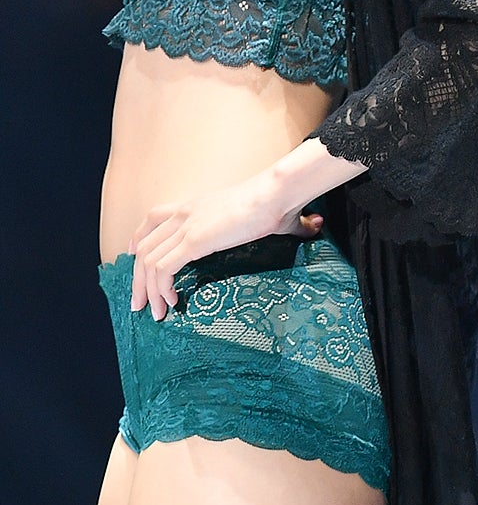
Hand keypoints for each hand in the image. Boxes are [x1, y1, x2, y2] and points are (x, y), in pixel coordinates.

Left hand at [129, 172, 322, 322]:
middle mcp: (183, 213)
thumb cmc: (278, 202)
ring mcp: (185, 226)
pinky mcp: (193, 240)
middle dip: (136, 278)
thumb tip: (315, 226)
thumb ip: (288, 224)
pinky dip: (161, 288)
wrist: (276, 193)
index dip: (137, 241)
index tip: (134, 261)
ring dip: (147, 289)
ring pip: (147, 260)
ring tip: (155, 311)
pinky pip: (163, 269)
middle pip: (142, 246)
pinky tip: (172, 301)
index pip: (151, 219)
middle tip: (140, 303)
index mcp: (194, 205)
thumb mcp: (271, 215)